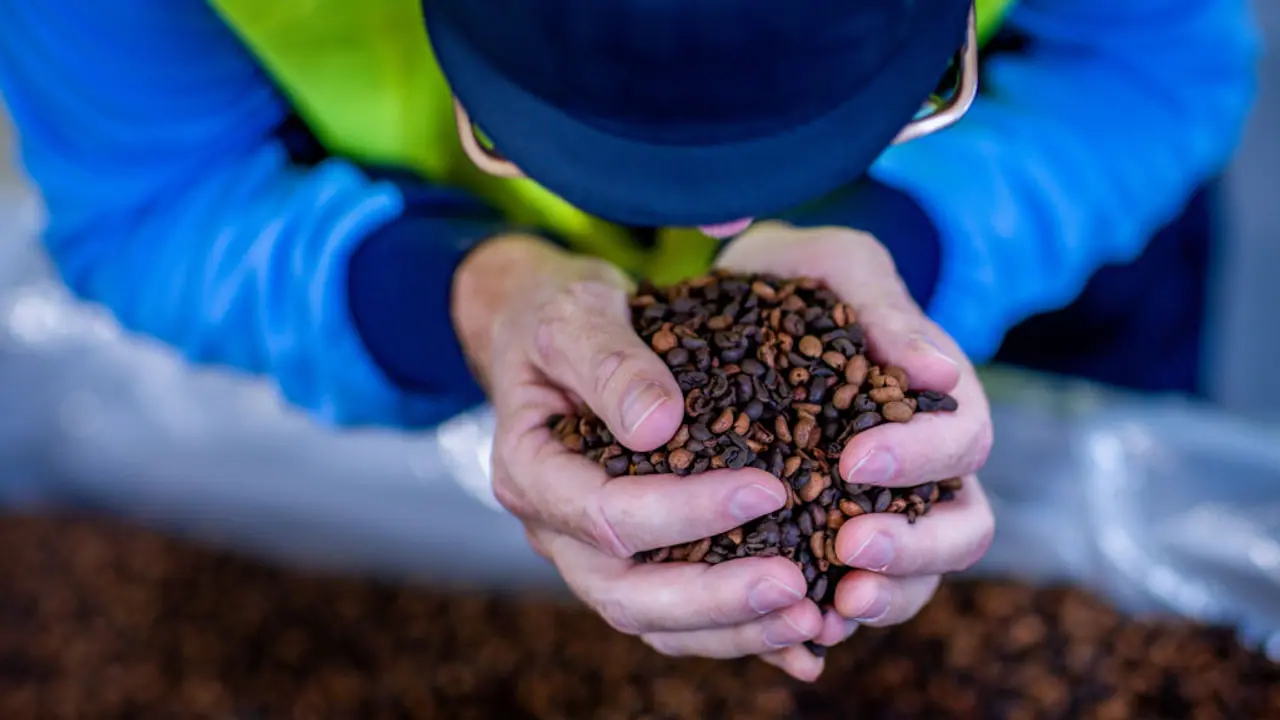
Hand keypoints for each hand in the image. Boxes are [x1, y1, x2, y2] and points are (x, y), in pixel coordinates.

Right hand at [451, 235, 823, 675]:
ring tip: (810, 616)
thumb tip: (656, 425)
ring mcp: (590, 553)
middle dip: (714, 598)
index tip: (766, 489)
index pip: (604, 515)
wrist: (551, 331)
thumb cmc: (561, 315)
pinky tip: (804, 639)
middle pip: (625, 593)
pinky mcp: (633, 560)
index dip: (683, 512)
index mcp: (530, 471)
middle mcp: (554, 528)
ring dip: (731, 629)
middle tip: (796, 585)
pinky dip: (738, 633)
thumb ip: (608, 362)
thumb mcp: (576, 313)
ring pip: (654, 623)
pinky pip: (681, 618)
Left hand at [716, 222, 994, 678]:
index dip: (921, 458)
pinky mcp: (830, 540)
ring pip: (916, 576)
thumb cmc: (803, 277)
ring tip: (830, 607)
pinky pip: (850, 592)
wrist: (746, 301)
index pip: (963, 443)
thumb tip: (942, 371)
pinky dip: (832, 618)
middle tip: (850, 549)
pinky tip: (797, 632)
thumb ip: (885, 310)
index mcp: (935, 405)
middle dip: (915, 548)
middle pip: (961, 528)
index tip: (856, 460)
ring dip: (884, 597)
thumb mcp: (840, 266)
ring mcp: (884, 511)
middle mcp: (923, 468)